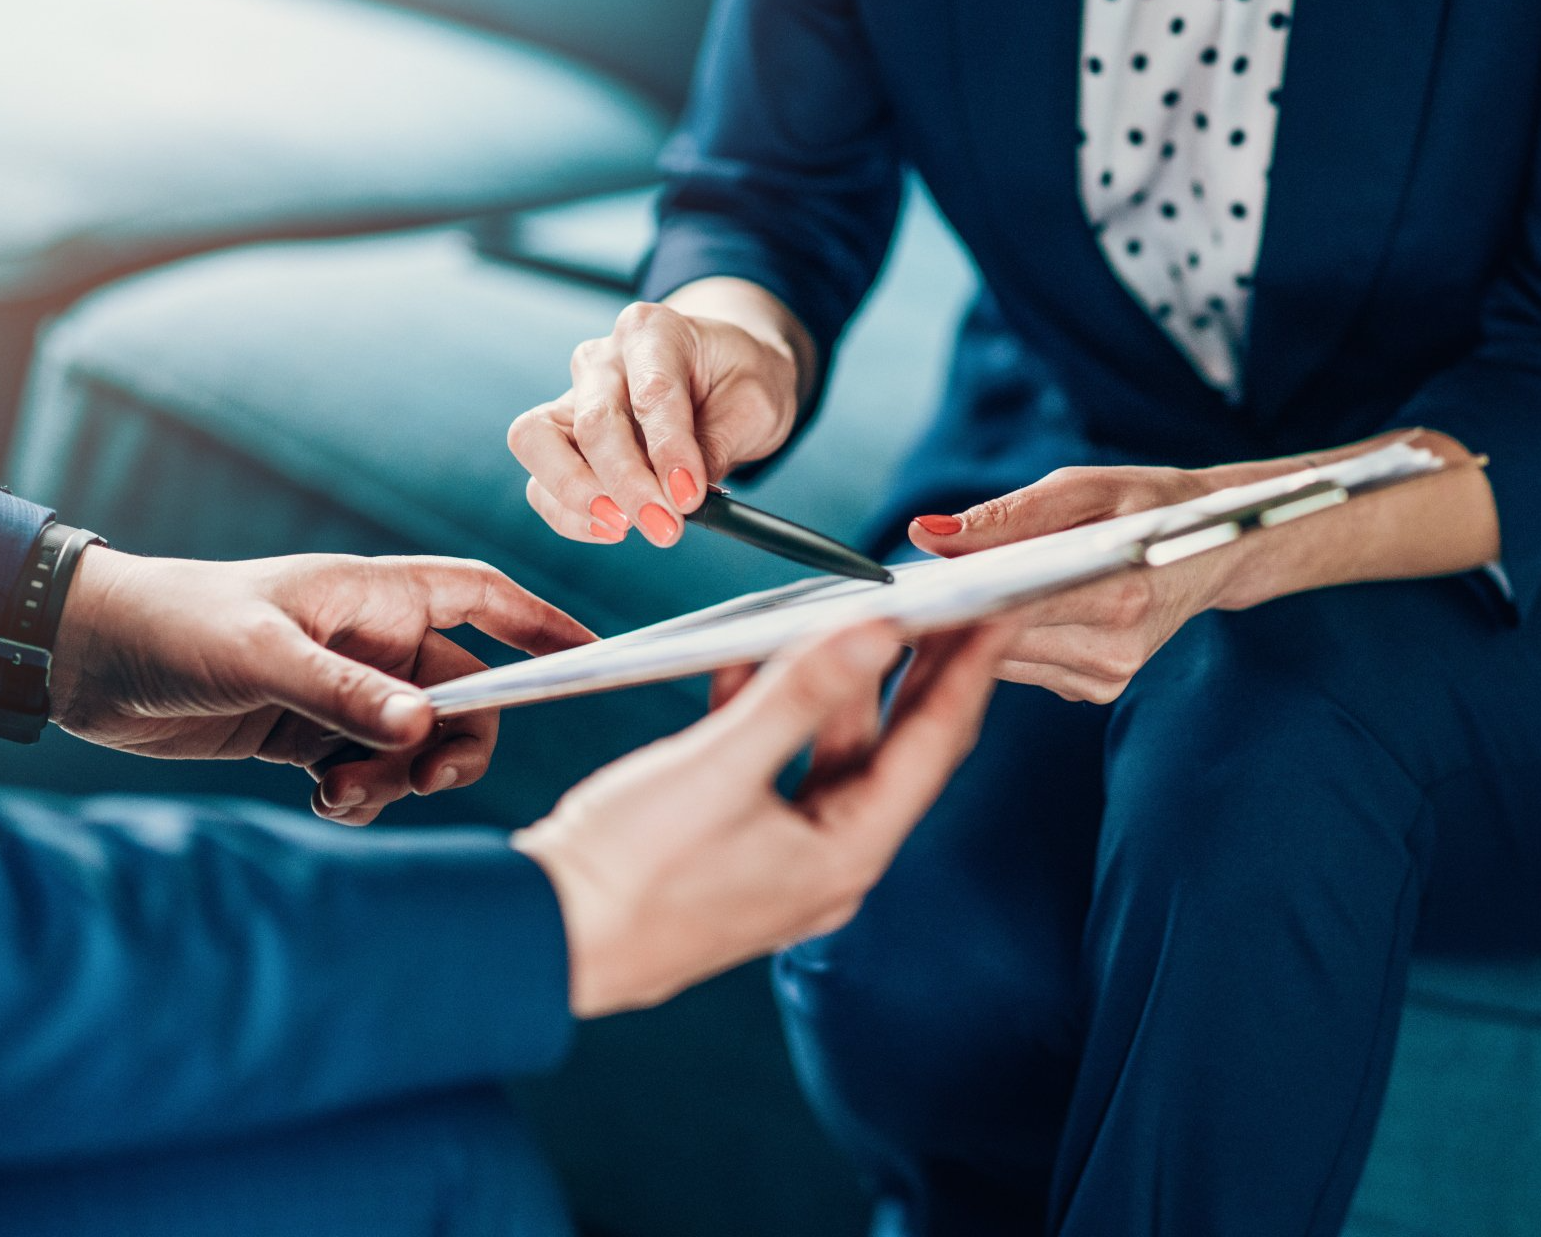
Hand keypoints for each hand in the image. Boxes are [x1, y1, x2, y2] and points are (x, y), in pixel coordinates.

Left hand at [50, 549, 593, 822]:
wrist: (84, 660)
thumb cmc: (173, 625)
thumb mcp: (260, 655)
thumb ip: (344, 694)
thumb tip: (426, 730)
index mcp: (376, 597)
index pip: (485, 601)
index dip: (542, 626)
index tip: (591, 657)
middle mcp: (373, 642)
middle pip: (466, 694)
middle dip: (458, 741)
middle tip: (424, 776)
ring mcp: (345, 690)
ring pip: (419, 742)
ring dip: (401, 777)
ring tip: (343, 793)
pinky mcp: (310, 734)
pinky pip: (372, 770)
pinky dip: (365, 794)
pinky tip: (325, 801)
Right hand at [508, 279, 810, 547]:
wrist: (721, 374)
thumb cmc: (737, 379)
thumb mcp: (754, 403)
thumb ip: (717, 444)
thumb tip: (681, 496)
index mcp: (653, 332)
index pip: (652, 393)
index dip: (669, 450)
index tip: (690, 497)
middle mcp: (602, 359)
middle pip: (593, 421)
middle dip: (627, 483)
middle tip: (664, 527)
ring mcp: (572, 397)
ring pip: (537, 443)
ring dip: (577, 496)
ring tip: (625, 527)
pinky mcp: (559, 439)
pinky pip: (541, 481)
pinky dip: (569, 514)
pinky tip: (613, 528)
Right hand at [512, 619, 1013, 1016]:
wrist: (539, 940)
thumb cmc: (626, 871)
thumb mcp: (719, 768)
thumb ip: (801, 695)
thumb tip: (877, 632)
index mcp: (846, 853)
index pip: (933, 745)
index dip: (970, 670)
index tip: (1000, 607)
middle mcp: (829, 863)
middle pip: (893, 749)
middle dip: (918, 671)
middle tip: (946, 600)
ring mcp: (783, 858)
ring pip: (829, 753)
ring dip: (833, 685)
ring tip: (847, 613)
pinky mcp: (736, 847)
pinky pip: (774, 768)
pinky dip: (771, 713)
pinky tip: (748, 660)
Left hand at [905, 429, 1500, 702]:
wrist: (1219, 548)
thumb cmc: (1153, 505)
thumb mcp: (1085, 489)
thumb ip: (1006, 516)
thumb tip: (926, 535)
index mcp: (1120, 595)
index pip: (1009, 606)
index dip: (946, 600)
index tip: (894, 589)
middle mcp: (1115, 649)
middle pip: (996, 642)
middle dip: (945, 616)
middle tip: (892, 591)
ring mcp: (1106, 679)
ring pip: (1000, 663)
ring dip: (963, 633)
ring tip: (932, 598)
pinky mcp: (1095, 692)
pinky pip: (1021, 669)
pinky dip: (995, 643)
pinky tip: (981, 618)